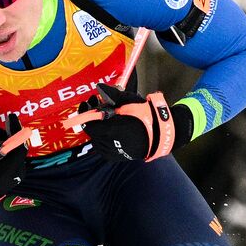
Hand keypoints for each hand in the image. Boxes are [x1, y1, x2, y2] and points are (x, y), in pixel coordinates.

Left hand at [75, 83, 190, 162]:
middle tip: (100, 107)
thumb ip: (112, 95)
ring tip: (107, 120)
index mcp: (110, 130)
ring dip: (98, 130)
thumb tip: (99, 87)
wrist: (160, 134)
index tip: (89, 103)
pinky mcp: (115, 157)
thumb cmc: (145, 116)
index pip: (88, 124)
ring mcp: (111, 152)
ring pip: (96, 140)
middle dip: (93, 119)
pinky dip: (103, 139)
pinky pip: (102, 147)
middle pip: (92, 131)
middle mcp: (108, 143)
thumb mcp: (129, 101)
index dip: (86, 113)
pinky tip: (110, 131)